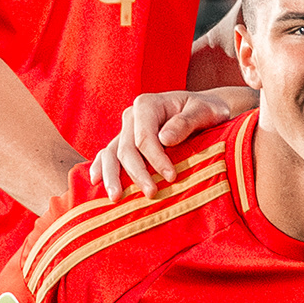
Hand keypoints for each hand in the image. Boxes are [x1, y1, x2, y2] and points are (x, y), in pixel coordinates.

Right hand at [88, 85, 249, 193]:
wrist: (206, 110)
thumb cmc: (208, 110)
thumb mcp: (204, 111)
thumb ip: (185, 122)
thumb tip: (164, 139)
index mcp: (148, 105)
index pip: (145, 137)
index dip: (155, 158)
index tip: (171, 177)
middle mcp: (132, 115)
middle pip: (126, 148)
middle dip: (137, 173)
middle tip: (151, 193)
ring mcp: (126, 129)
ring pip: (112, 153)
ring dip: (112, 176)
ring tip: (116, 198)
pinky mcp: (126, 141)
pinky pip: (108, 154)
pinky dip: (101, 167)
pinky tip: (96, 181)